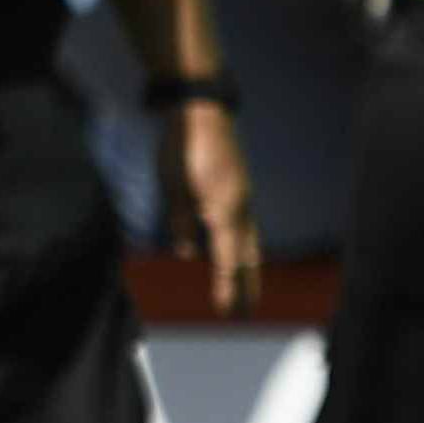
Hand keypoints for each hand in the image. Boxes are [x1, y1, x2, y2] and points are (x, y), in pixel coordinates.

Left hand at [157, 99, 259, 315]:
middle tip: (246, 312)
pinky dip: (244, 244)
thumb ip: (181, 222)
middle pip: (248, 255)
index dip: (227, 288)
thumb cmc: (182, 148)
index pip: (228, 260)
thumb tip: (188, 252)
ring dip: (249, 266)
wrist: (201, 110)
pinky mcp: (239, 186)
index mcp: (224, 209)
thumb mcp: (173, 188)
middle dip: (247, 285)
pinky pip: (246, 224)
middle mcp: (240, 205)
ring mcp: (243, 195)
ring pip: (251, 239)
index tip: (225, 312)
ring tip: (249, 288)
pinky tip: (238, 250)